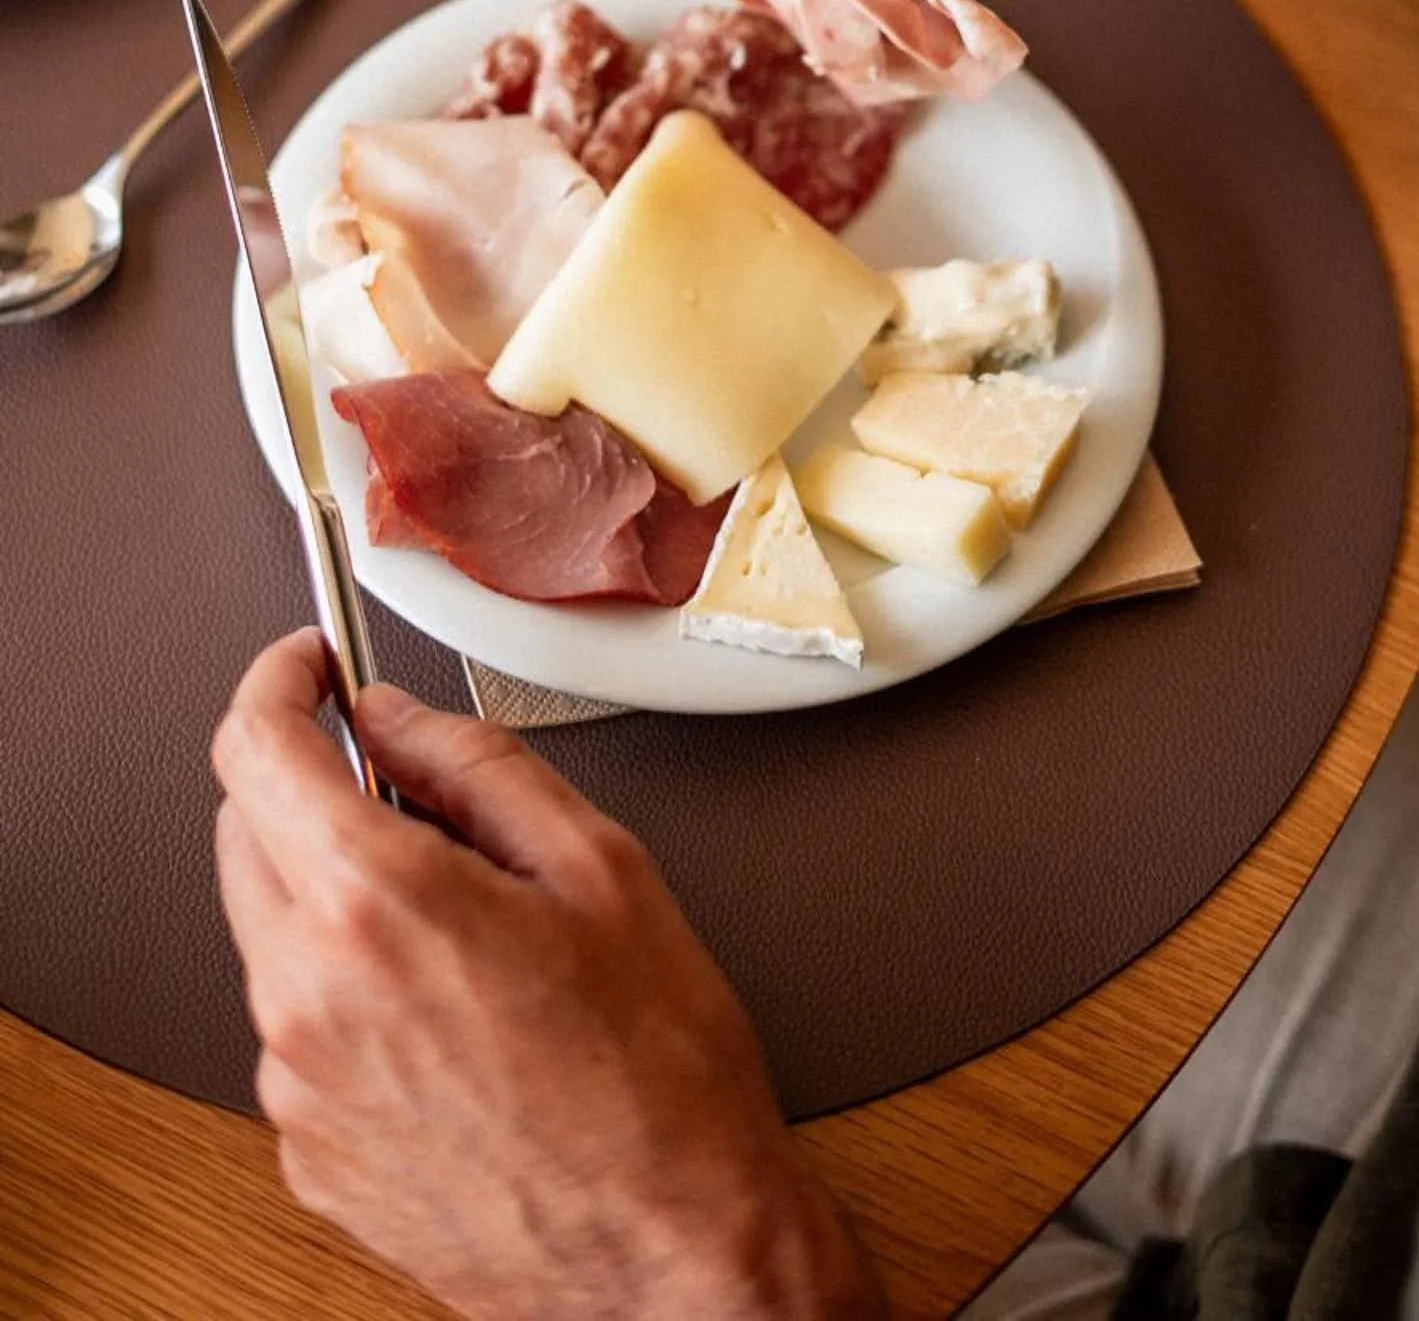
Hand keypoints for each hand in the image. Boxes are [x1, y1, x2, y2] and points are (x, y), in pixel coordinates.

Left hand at [214, 633, 879, 1320]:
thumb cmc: (658, 1078)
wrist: (673, 1253)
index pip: (253, 750)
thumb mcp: (600, 867)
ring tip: (469, 937)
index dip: (277, 682)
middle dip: (312, 790)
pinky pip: (299, 1029)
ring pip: (273, 935)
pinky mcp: (309, 1152)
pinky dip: (349, 994)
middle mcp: (308, 996)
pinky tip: (453, 1019)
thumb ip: (477, 766)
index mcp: (377, 906)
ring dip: (336, 899)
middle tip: (415, 800)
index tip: (307, 666)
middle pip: (244, 835)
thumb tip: (398, 719)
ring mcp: (298, 1086)